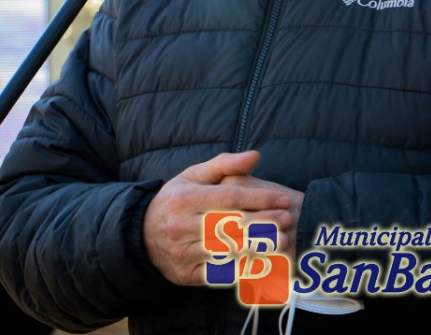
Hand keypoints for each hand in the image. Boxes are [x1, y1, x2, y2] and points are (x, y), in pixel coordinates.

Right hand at [143, 150, 301, 285]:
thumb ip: (225, 164)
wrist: (143, 236)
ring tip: (281, 241)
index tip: (282, 199)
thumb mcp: (194, 176)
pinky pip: (219, 274)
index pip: (228, 198)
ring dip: (257, 247)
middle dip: (262, 222)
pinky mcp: (187, 275)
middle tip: (287, 219)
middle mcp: (182, 226)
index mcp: (186, 198)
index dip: (258, 198)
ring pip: (226, 252)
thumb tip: (256, 155)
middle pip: (229, 225)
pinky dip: (242, 270)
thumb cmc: (177, 200)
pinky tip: (264, 264)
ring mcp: (184, 253)